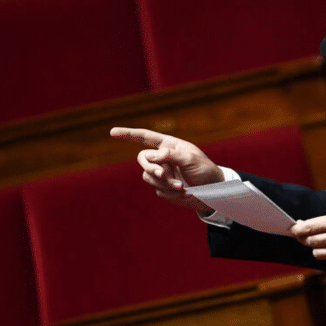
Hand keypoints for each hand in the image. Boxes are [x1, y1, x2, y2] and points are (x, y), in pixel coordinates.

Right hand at [110, 127, 224, 211]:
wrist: (214, 192)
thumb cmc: (205, 170)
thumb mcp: (190, 159)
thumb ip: (170, 155)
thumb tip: (150, 156)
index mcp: (168, 145)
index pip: (144, 137)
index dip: (128, 134)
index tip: (112, 132)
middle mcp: (162, 158)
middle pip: (142, 160)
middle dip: (151, 168)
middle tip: (164, 175)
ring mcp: (162, 173)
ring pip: (148, 178)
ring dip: (164, 184)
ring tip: (181, 187)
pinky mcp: (164, 188)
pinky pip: (157, 191)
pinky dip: (170, 193)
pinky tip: (184, 192)